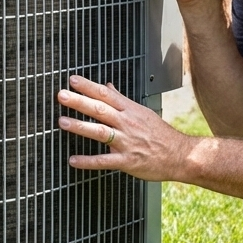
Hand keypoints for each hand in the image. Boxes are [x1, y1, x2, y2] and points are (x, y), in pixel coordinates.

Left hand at [56, 75, 192, 181]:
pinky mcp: (127, 161)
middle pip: (100, 109)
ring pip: (101, 132)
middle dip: (79, 101)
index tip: (72, 80)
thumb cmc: (161, 135)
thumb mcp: (142, 112)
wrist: (180, 155)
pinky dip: (88, 161)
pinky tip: (74, 160)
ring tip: (63, 122)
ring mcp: (127, 142)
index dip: (88, 86)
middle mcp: (127, 124)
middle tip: (62, 95)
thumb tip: (107, 86)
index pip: (106, 94)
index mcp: (130, 110)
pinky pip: (105, 161)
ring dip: (81, 126)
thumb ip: (121, 100)